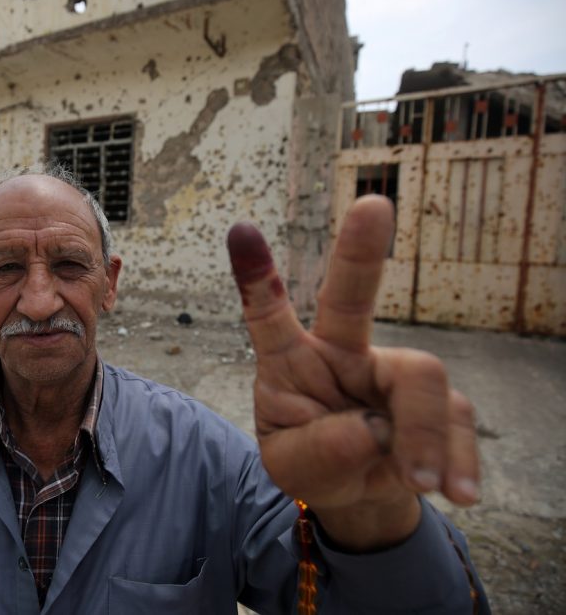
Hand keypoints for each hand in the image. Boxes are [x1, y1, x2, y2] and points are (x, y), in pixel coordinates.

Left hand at [226, 195, 479, 549]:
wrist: (361, 492)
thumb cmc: (314, 463)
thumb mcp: (293, 468)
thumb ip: (320, 450)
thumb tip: (374, 427)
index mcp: (290, 362)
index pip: (268, 316)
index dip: (255, 278)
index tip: (240, 230)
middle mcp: (341, 352)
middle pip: (352, 297)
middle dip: (360, 250)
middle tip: (372, 206)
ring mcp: (391, 371)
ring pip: (422, 379)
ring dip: (424, 439)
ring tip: (415, 480)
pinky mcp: (439, 398)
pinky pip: (459, 420)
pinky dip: (456, 461)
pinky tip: (454, 488)